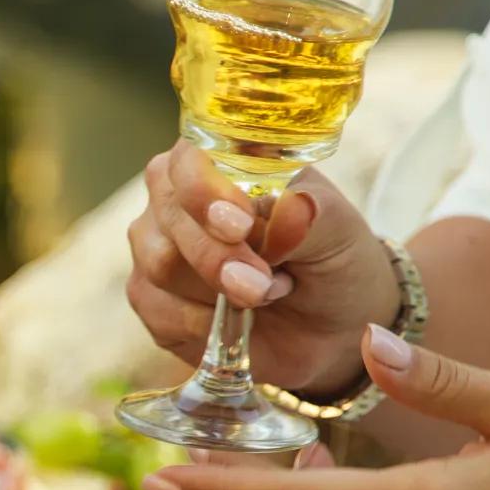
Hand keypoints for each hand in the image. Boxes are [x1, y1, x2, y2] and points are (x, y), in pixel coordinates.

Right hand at [125, 141, 402, 395]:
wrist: (330, 328)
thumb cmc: (331, 261)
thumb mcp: (337, 230)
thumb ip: (306, 214)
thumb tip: (284, 210)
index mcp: (220, 163)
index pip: (188, 161)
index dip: (205, 192)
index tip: (241, 226)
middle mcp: (178, 200)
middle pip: (169, 217)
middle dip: (216, 256)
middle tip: (263, 284)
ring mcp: (158, 248)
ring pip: (159, 264)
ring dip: (215, 291)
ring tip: (264, 295)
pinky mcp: (152, 299)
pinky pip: (158, 310)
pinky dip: (201, 323)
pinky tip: (235, 320)